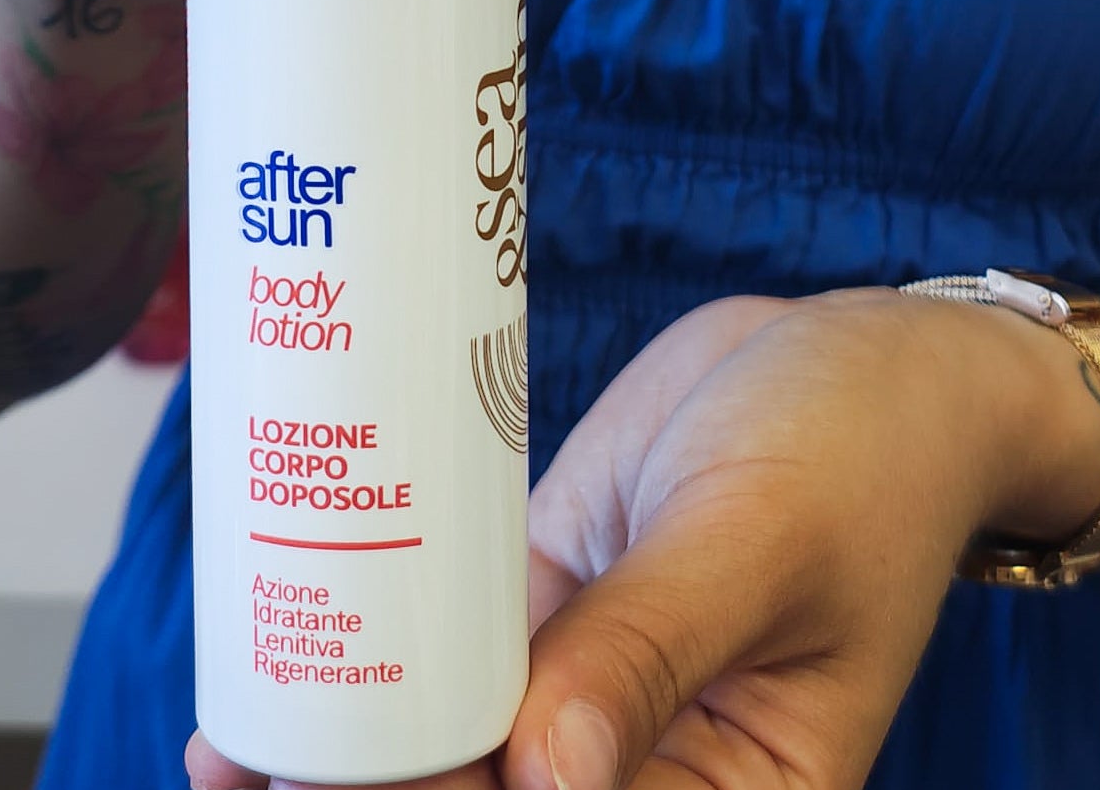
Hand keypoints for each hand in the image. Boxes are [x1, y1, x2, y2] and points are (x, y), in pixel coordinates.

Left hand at [185, 288, 1099, 789]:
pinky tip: (298, 643)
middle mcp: (652, 764)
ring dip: (354, 745)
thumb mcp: (762, 540)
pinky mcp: (552, 603)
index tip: (337, 786)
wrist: (865, 353)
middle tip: (248, 766)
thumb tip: (538, 777)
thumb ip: (652, 648)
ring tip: (234, 740)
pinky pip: (458, 646)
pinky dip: (384, 651)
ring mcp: (592, 683)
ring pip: (456, 743)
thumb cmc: (859, 449)